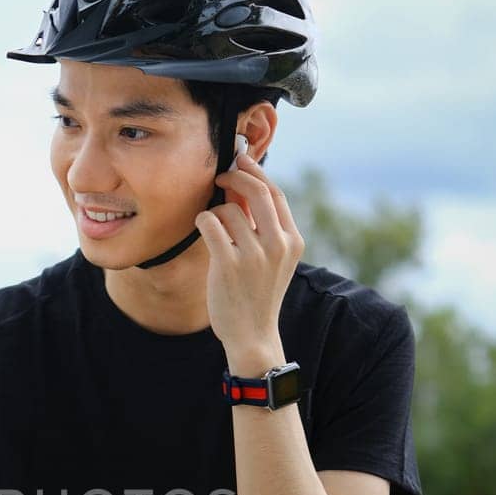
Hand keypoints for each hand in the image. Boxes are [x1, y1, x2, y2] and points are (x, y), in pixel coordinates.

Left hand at [195, 150, 304, 362]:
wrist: (252, 335)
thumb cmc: (257, 293)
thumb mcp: (272, 259)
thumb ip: (264, 226)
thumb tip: (243, 184)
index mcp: (292, 241)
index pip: (276, 194)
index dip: (256, 172)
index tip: (241, 160)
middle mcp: (278, 245)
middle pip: (257, 191)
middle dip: (236, 175)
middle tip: (220, 175)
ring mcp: (254, 255)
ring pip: (229, 209)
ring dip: (216, 211)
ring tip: (213, 227)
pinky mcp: (228, 265)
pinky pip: (210, 223)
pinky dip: (203, 220)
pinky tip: (202, 228)